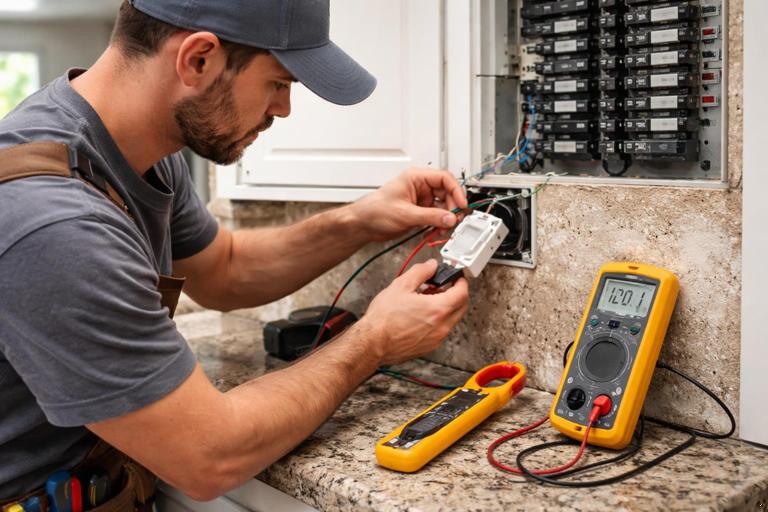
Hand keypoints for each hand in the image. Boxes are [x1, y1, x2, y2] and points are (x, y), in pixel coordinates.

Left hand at [349, 168, 467, 240]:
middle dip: (452, 208)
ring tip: (444, 229)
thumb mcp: (405, 213)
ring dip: (446, 218)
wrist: (362, 225)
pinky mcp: (419, 212)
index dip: (456, 191)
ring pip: (443, 207)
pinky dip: (439, 224)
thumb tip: (450, 218)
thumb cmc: (374, 210)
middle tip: (455, 220)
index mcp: (416, 178)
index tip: (462, 205)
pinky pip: (436, 217)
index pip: (444, 178)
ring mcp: (420, 200)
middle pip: (447, 193)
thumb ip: (430, 217)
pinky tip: (436, 231)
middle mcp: (420, 187)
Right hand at [360, 259, 468, 365]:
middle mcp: (442, 326)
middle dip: (457, 294)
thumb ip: (420, 272)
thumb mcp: (401, 286)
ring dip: (446, 307)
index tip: (456, 277)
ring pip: (452, 319)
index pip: (462, 292)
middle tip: (444, 286)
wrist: (373, 343)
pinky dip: (438, 320)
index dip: (461, 281)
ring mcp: (437, 338)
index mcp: (438, 309)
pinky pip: (442, 330)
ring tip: (427, 300)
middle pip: (462, 306)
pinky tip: (422, 314)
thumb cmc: (383, 319)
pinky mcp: (430, 346)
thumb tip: (431, 266)